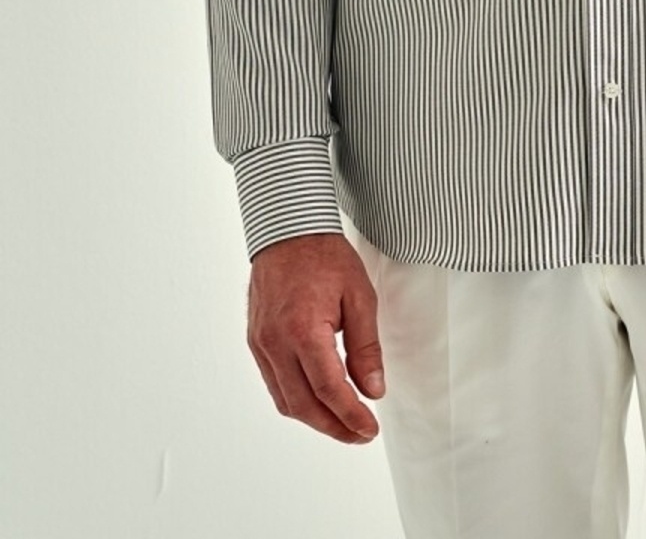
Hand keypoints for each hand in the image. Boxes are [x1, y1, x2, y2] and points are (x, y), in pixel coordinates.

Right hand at [247, 232, 385, 442]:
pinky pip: (274, 384)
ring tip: (342, 421)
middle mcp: (276, 343)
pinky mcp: (255, 342)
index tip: (369, 428)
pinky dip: (296, 400)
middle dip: (334, 427)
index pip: (329, 391)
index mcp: (304, 330)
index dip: (351, 416)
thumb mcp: (360, 295)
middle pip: (304, 406)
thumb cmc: (324, 256)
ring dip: (314, 419)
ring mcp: (261, 344)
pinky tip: (317, 400)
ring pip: (285, 401)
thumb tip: (373, 389)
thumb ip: (366, 347)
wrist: (288, 229)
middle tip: (359, 433)